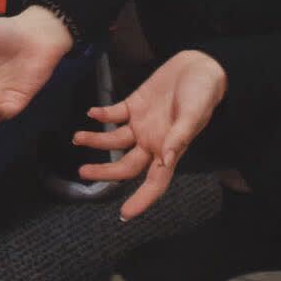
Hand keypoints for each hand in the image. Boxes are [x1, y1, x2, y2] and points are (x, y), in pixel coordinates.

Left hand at [73, 49, 228, 218]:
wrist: (200, 65)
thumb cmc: (203, 93)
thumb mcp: (194, 114)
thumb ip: (180, 136)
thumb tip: (167, 159)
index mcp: (169, 149)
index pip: (154, 183)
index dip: (141, 200)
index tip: (125, 215)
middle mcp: (152, 142)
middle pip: (125, 166)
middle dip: (105, 172)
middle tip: (83, 172)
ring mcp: (141, 124)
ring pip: (114, 141)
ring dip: (96, 141)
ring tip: (77, 138)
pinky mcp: (134, 105)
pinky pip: (114, 114)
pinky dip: (102, 115)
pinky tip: (91, 113)